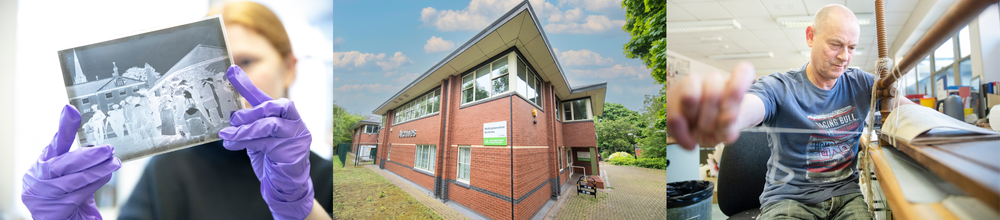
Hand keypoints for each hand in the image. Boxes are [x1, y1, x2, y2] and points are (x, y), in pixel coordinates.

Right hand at [22, 105, 121, 219]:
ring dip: (98, 170)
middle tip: (108, 149)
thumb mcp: (72, 175)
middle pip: (63, 163)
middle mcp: (36, 179)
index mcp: (41, 165)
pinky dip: (95, 183)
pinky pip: (78, 194)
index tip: (71, 110)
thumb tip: (100, 148)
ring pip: (74, 179)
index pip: (54, 144)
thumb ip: (78, 162)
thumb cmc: (68, 196)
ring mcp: (42, 196)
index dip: (64, 127)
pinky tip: (106, 176)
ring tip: (114, 163)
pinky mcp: (51, 211)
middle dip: (89, 155)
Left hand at [219, 65, 313, 219]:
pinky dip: (245, 142)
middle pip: (270, 107)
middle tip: (231, 121)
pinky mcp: (293, 150)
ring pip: (267, 124)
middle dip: (247, 113)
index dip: (247, 84)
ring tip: (227, 135)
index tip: (231, 71)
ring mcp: (296, 134)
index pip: (264, 97)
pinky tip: (232, 145)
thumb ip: (251, 125)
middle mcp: (293, 121)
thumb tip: (232, 115)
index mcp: (284, 114)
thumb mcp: (259, 137)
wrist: (285, 183)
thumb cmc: (272, 158)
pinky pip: (266, 142)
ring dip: (244, 130)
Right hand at [666, 62, 756, 149]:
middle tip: (713, 130)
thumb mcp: (727, 131)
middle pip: (713, 92)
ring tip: (699, 129)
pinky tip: (689, 142)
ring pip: (689, 97)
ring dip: (695, 121)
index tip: (731, 113)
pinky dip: (682, 135)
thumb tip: (727, 121)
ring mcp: (690, 84)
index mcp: (732, 84)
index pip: (743, 71)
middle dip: (712, 119)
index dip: (737, 90)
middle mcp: (712, 79)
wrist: (696, 130)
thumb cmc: (716, 128)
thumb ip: (730, 127)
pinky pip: (674, 116)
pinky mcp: (672, 97)